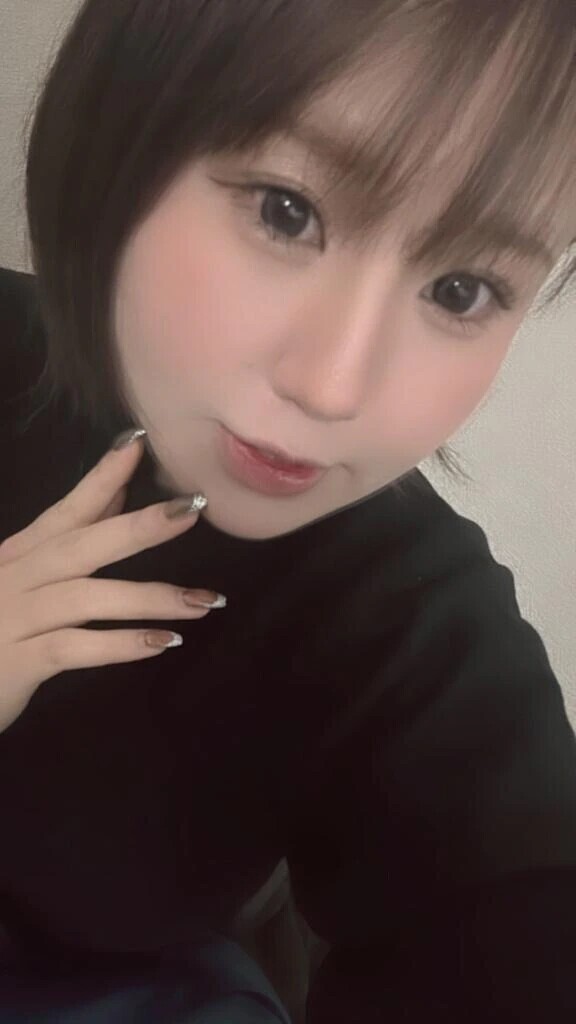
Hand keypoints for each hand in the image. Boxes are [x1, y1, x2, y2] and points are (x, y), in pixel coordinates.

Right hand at [0, 434, 221, 733]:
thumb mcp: (27, 577)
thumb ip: (72, 537)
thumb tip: (119, 493)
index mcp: (21, 554)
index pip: (67, 509)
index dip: (102, 475)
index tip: (140, 442)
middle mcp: (16, 578)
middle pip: (81, 545)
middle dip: (139, 526)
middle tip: (193, 510)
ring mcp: (15, 619)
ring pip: (86, 598)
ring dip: (150, 598)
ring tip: (205, 601)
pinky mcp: (17, 663)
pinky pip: (74, 649)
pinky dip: (119, 645)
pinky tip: (163, 643)